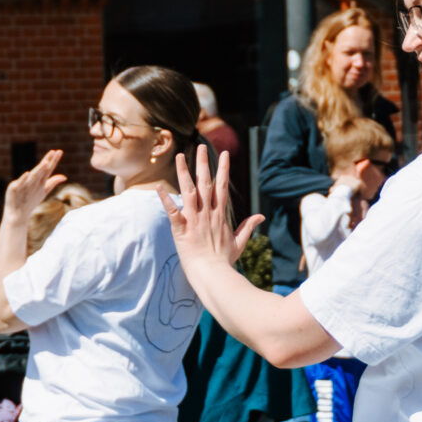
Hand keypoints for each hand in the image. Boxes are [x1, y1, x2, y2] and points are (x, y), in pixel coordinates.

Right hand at [0, 150, 68, 228]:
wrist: (17, 213)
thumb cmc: (30, 200)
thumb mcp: (43, 190)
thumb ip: (52, 182)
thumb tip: (64, 176)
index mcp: (39, 180)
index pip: (48, 169)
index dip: (53, 161)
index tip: (60, 151)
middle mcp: (32, 181)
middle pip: (42, 170)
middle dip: (47, 161)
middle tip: (53, 152)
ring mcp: (23, 184)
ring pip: (33, 176)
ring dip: (39, 169)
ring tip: (45, 162)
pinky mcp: (14, 189)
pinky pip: (20, 184)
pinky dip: (23, 179)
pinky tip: (27, 174)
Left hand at [163, 145, 262, 268]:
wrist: (213, 274)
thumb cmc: (225, 261)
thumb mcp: (240, 242)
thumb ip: (249, 227)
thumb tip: (261, 216)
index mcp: (220, 215)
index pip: (222, 187)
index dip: (223, 169)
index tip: (224, 154)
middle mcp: (207, 213)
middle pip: (205, 183)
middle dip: (203, 163)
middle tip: (200, 146)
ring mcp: (194, 220)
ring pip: (188, 191)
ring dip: (183, 173)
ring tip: (179, 156)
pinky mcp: (181, 229)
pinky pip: (172, 211)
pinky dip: (166, 199)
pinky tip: (159, 187)